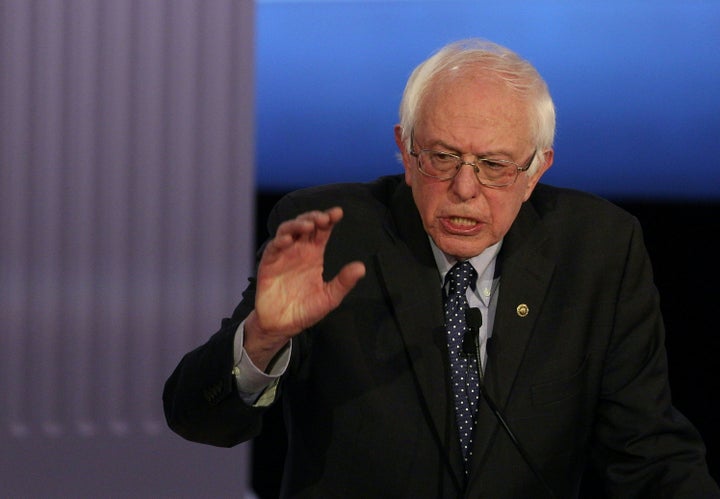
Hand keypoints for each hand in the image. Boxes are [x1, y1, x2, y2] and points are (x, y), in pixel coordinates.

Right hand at [244, 207, 365, 368]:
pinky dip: (280, 241)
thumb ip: (343, 282)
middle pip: (305, 225)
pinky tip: (288, 240)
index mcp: (314, 255)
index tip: (338, 213)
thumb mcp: (329, 297)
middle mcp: (298, 251)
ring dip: (297, 225)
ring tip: (308, 226)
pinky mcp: (268, 265)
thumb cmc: (305, 310)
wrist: (282, 326)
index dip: (328, 219)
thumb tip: (361, 267)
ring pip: (287, 231)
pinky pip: (273, 248)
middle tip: (323, 218)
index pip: (322, 231)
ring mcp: (283, 255)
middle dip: (313, 217)